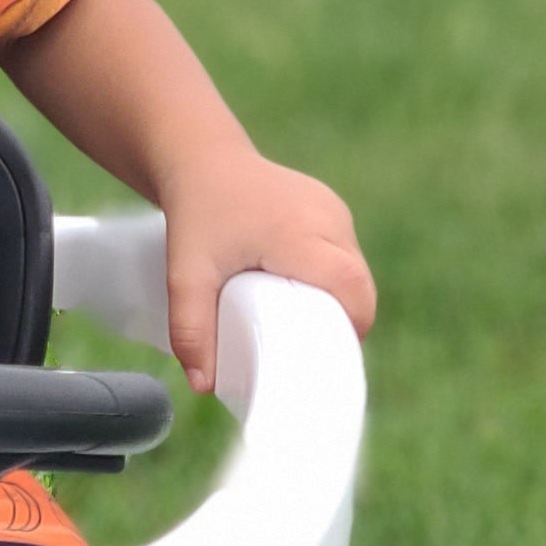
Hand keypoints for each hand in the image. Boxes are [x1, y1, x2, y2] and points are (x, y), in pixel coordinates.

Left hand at [156, 149, 375, 391]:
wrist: (200, 159)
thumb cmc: (196, 214)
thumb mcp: (186, 274)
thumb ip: (191, 329)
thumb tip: (203, 386)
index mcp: (301, 235)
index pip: (351, 287)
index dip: (351, 326)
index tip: (327, 355)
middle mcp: (327, 219)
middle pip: (359, 284)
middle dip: (343, 321)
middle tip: (310, 350)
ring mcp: (334, 210)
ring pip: (355, 269)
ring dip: (340, 300)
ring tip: (307, 326)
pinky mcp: (331, 208)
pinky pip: (346, 253)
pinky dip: (334, 279)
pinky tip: (309, 297)